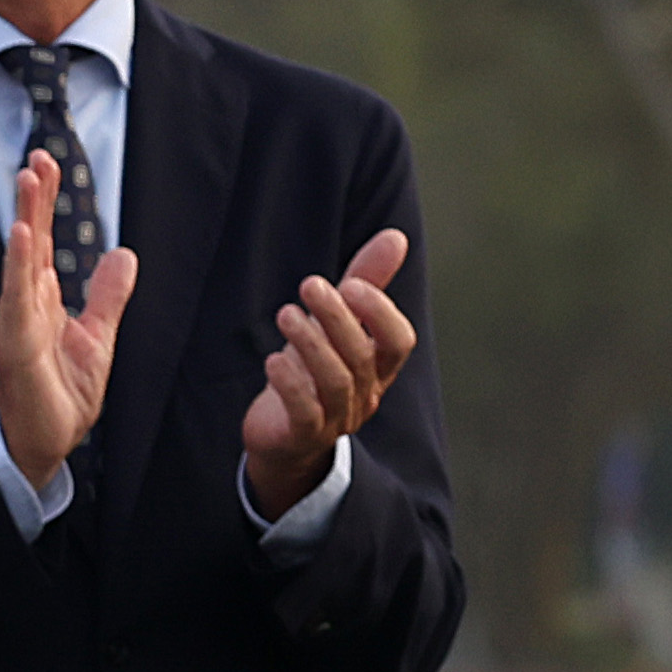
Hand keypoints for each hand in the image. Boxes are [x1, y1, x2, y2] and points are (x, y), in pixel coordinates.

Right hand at [0, 151, 137, 491]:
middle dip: (32, 200)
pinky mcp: (18, 344)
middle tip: (36, 158)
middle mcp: (25, 304)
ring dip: (23, 221)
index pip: (44, 242)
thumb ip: (108, 295)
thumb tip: (124, 255)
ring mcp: (18, 322)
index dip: (45, 204)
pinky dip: (18, 268)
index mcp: (42, 300)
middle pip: (29, 242)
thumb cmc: (64, 394)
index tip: (46, 166)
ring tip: (26, 184)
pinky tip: (23, 238)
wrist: (49, 440)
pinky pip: (18, 300)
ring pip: (20, 262)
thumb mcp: (99, 336)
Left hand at [242, 228, 415, 516]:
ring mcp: (336, 417)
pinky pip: (304, 413)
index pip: (398, 342)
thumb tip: (396, 236)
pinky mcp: (302, 435)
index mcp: (378, 367)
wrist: (283, 436)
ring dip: (310, 343)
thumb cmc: (314, 369)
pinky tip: (272, 360)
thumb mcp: (338, 325)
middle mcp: (364, 393)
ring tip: (285, 314)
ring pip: (335, 382)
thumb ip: (366, 282)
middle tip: (309, 284)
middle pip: (360, 356)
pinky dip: (290, 385)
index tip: (351, 284)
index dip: (380, 314)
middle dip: (337, 318)